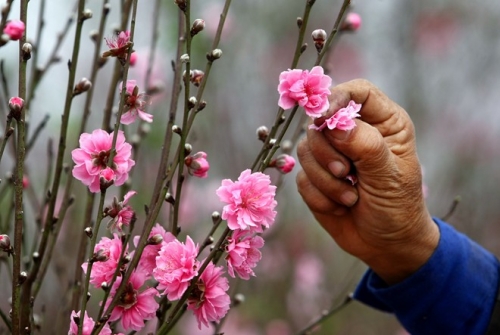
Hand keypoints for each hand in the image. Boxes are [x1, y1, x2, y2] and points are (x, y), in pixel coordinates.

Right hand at [296, 79, 438, 283]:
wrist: (386, 245)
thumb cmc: (398, 207)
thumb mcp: (389, 176)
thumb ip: (365, 145)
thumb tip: (333, 124)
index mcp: (382, 124)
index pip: (356, 92)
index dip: (336, 98)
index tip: (324, 118)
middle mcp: (354, 134)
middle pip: (321, 122)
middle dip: (329, 153)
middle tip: (347, 174)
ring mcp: (332, 155)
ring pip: (306, 150)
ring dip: (326, 180)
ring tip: (350, 198)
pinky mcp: (315, 178)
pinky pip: (301, 177)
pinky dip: (319, 197)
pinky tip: (340, 207)